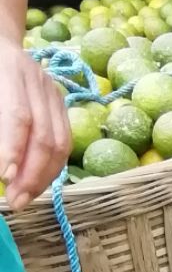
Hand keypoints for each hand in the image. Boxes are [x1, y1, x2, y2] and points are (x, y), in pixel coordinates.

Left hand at [0, 39, 69, 204]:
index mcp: (8, 71)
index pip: (17, 116)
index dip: (12, 149)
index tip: (4, 178)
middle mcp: (36, 80)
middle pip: (44, 134)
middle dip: (30, 173)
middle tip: (14, 200)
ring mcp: (53, 92)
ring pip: (60, 142)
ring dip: (43, 177)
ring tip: (25, 198)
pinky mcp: (61, 104)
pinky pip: (64, 142)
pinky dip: (51, 167)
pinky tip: (36, 183)